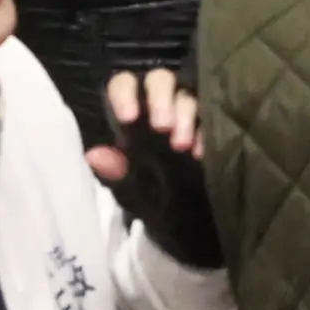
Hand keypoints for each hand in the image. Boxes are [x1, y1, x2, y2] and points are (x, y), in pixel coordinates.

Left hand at [87, 70, 220, 269]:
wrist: (197, 229)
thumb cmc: (160, 206)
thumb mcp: (135, 196)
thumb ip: (118, 176)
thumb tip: (94, 154)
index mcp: (133, 122)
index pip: (124, 85)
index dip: (125, 92)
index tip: (129, 117)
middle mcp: (160, 110)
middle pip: (159, 79)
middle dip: (161, 98)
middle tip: (162, 127)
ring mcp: (190, 115)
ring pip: (187, 92)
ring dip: (185, 112)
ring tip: (181, 145)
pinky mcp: (215, 125)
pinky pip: (213, 114)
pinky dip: (207, 129)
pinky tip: (201, 152)